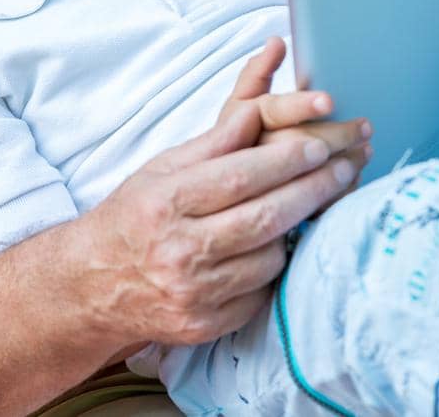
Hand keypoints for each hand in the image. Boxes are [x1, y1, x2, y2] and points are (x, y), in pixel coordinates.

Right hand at [75, 39, 368, 349]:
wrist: (93, 284)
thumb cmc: (133, 216)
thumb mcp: (161, 169)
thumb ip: (214, 143)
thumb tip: (259, 111)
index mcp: (165, 202)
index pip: (239, 177)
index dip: (286, 161)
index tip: (321, 147)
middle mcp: (178, 249)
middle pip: (264, 218)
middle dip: (313, 190)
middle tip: (345, 168)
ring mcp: (193, 293)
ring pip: (270, 259)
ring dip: (295, 231)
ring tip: (308, 206)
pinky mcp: (205, 326)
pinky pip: (260, 294)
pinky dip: (273, 269)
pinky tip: (277, 247)